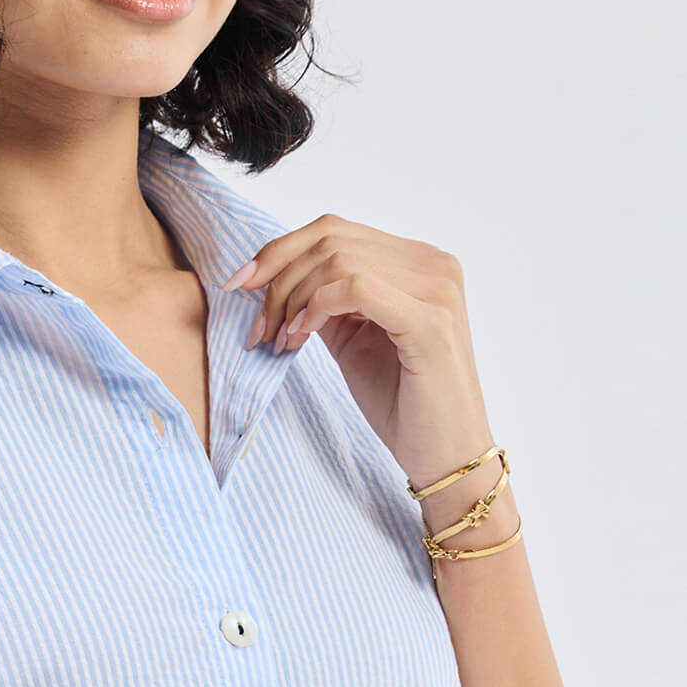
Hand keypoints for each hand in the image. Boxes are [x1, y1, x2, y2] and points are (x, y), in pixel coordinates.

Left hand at [222, 213, 494, 487]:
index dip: (279, 251)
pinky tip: (301, 336)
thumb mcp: (352, 339)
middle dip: (278, 280)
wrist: (446, 455)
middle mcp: (433, 264)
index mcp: (417, 262)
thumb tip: (273, 277)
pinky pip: (356, 288)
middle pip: (331, 239)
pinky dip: (316, 307)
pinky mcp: (431, 321)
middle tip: (259, 328)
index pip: (334, 230)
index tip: (240, 285)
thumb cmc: (402, 402)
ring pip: (338, 260)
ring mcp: (437, 289)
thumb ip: (323, 301)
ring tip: (281, 341)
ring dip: (293, 299)